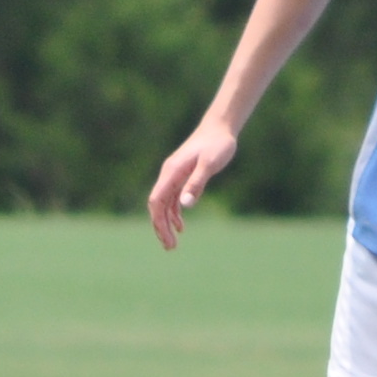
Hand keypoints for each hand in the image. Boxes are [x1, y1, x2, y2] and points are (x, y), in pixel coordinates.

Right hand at [145, 120, 237, 247]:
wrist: (220, 129)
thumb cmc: (217, 144)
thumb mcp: (209, 164)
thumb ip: (196, 183)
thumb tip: (185, 205)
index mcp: (171, 172)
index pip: (156, 201)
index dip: (158, 221)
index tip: (167, 238)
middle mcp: (169, 175)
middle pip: (157, 206)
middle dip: (160, 227)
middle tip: (170, 247)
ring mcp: (174, 176)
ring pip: (164, 205)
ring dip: (166, 224)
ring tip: (172, 243)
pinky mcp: (182, 177)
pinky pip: (172, 199)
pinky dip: (174, 214)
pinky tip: (181, 226)